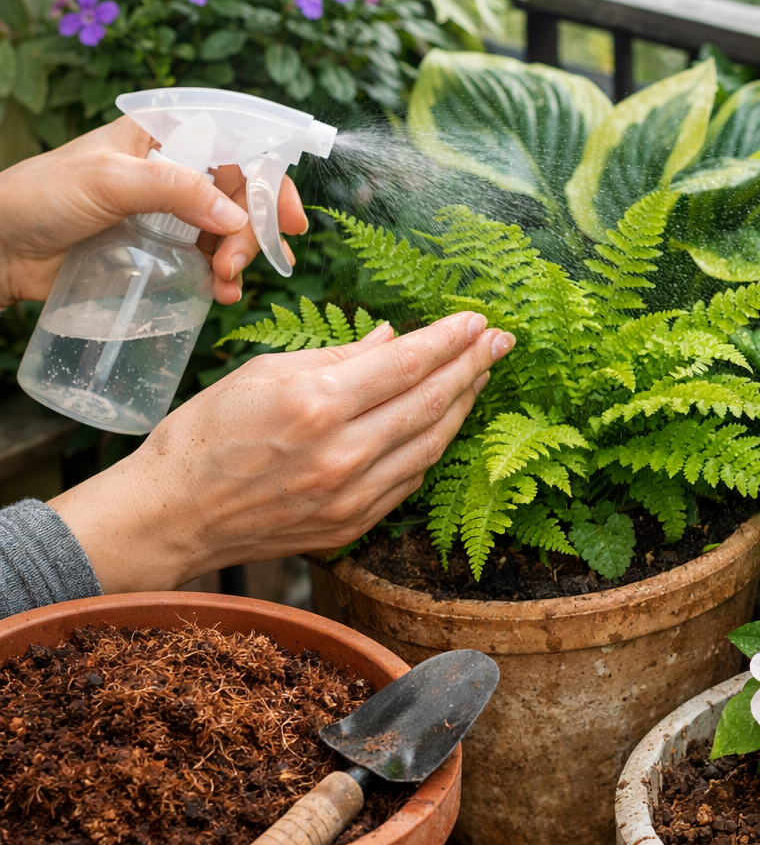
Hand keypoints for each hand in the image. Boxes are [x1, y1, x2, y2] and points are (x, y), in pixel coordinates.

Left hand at [0, 115, 306, 308]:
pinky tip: (221, 294)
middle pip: (243, 194)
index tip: (288, 219)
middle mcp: (175, 171)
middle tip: (238, 263)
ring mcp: (171, 214)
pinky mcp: (163, 252)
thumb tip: (233, 215)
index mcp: (165, 137)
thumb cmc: (38, 197)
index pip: (238, 146)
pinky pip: (210, 262)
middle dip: (253, 230)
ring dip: (242, 258)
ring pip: (233, 231)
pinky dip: (224, 280)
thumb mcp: (107, 182)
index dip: (271, 177)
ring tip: (226, 283)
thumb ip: (174, 190)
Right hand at [49, 311, 514, 592]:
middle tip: (501, 341)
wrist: (173, 515)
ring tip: (480, 376)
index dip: (450, 340)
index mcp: (316, 404)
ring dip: (462, 407)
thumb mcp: (262, 374)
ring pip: (430, 444)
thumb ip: (338, 357)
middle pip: (430, 402)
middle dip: (472, 367)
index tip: (478, 320)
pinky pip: (409, 479)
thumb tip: (393, 338)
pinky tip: (443, 422)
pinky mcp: (352, 524)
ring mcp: (351, 495)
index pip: (407, 364)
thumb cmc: (205, 435)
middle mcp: (342, 453)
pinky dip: (431, 446)